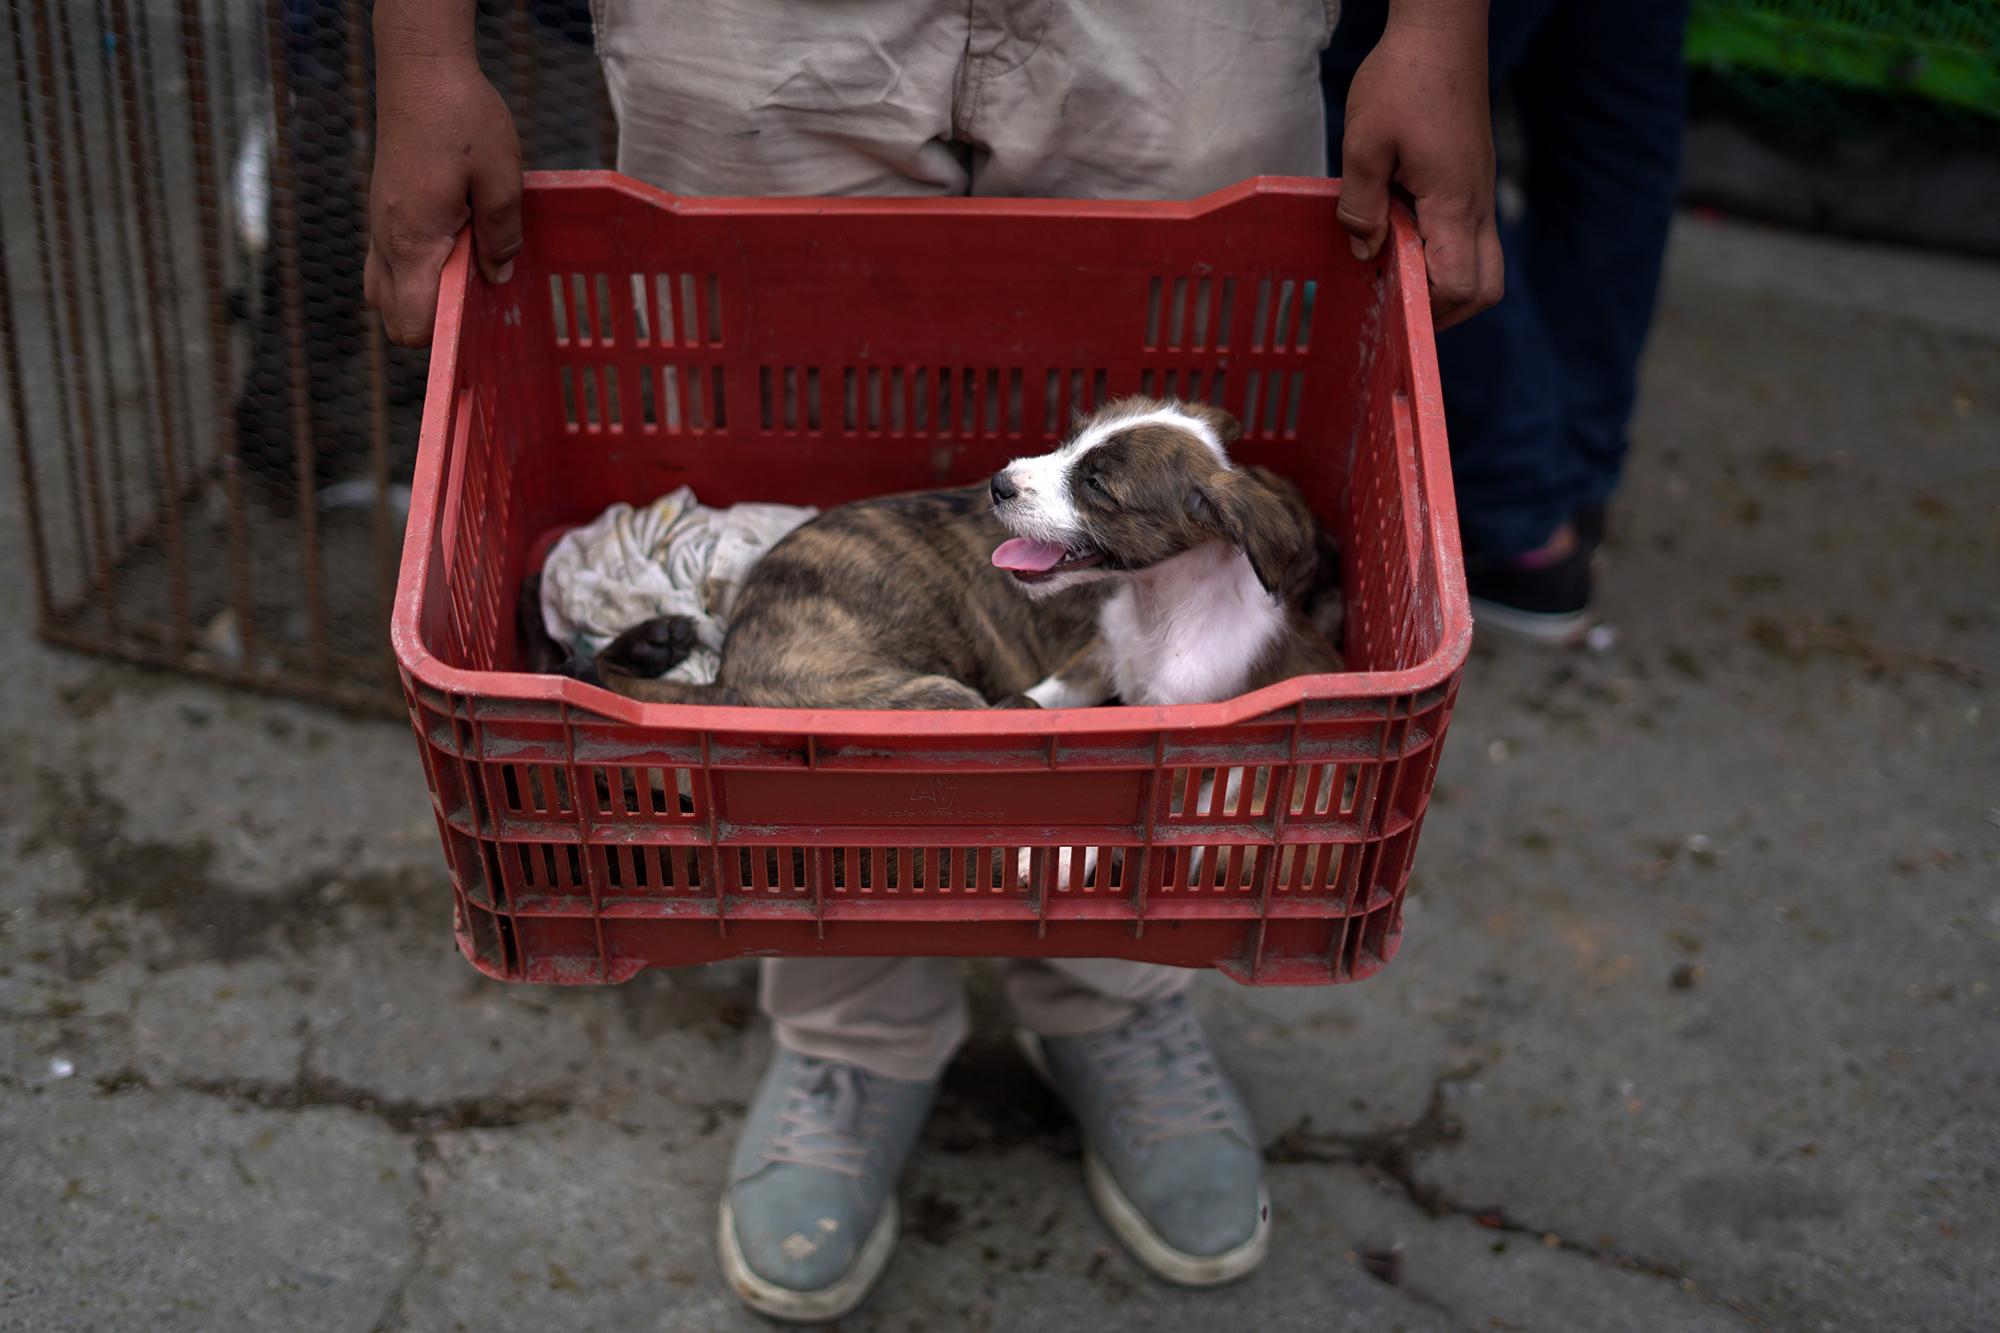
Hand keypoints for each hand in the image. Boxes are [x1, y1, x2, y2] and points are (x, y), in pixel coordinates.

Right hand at [364, 61, 521, 345]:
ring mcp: (379, 227)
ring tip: (467, 268)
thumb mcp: (501, 178)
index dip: (446, 336)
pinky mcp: (384, 212)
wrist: (421, 70)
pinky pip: (390, 263)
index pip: (412, 325)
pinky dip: (417, 270)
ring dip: (423, 296)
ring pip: (386, 292)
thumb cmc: (462, 118)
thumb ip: (501, 235)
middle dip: (434, 323)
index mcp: (413, 241)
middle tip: (479, 294)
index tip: (482, 319)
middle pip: (394, 318)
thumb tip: (498, 278)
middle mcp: (386, 241)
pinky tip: (455, 243)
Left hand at [1336, 7, 1501, 329]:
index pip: (1458, 286)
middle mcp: (1477, 205)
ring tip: (1392, 266)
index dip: (1425, 308)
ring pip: (1480, 263)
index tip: (1386, 300)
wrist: (1442, 31)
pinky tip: (1400, 231)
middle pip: (1483, 288)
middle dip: (1444, 309)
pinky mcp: (1471, 179)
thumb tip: (1363, 249)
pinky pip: (1468, 234)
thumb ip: (1361, 205)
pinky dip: (1441, 249)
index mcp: (1454, 204)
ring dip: (1441, 277)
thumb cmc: (1404, 79)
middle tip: (1396, 301)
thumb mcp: (1364, 144)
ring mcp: (1479, 193)